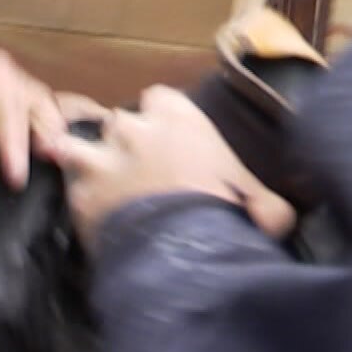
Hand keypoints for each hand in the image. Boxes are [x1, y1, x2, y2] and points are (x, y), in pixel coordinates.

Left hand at [36, 85, 295, 248]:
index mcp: (181, 119)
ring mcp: (102, 157)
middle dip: (126, 142)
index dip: (160, 119)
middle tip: (138, 171)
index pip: (159, 99)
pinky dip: (75, 193)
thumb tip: (282, 216)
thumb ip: (267, 202)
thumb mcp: (264, 206)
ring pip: (82, 144)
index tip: (167, 140)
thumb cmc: (231, 218)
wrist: (187, 253)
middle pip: (120, 123)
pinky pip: (69, 184)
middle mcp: (136, 129)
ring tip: (100, 183)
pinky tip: (84, 207)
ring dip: (88, 160)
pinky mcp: (80, 189)